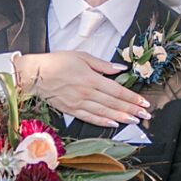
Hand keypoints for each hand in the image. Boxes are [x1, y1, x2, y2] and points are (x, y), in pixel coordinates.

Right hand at [25, 48, 149, 127]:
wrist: (36, 74)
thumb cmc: (57, 62)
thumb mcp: (82, 57)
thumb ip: (103, 65)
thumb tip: (120, 68)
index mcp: (91, 78)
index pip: (117, 90)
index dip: (132, 98)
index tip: (143, 102)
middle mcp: (87, 93)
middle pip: (114, 103)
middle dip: (131, 110)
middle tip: (145, 115)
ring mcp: (79, 103)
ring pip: (104, 112)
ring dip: (121, 118)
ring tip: (134, 121)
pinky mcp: (72, 110)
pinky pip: (90, 118)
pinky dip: (103, 121)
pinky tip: (113, 124)